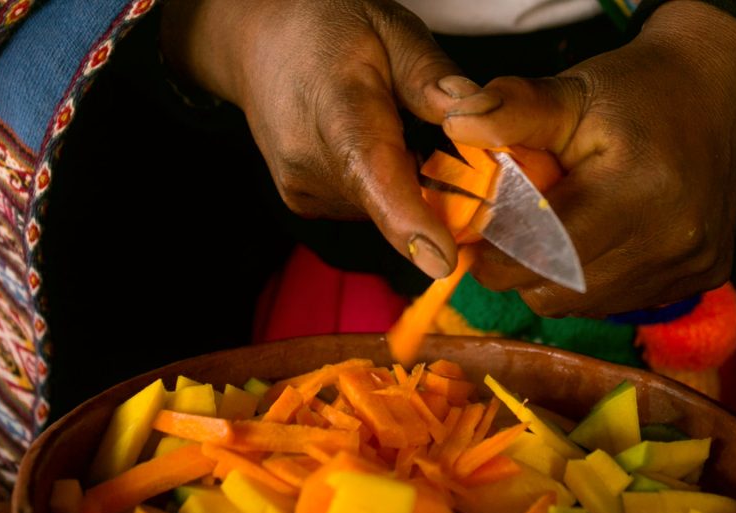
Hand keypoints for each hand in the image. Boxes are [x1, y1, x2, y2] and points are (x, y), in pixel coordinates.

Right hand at [160, 0, 489, 278]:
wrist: (258, 41)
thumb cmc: (328, 27)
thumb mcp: (389, 28)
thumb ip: (431, 76)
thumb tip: (478, 116)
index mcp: (336, 107)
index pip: (371, 170)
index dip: (407, 221)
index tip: (442, 261)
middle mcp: (310, 160)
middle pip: (393, 198)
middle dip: (436, 186)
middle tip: (438, 136)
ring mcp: (303, 189)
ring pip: (385, 206)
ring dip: (408, 181)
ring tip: (391, 126)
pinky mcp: (305, 203)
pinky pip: (367, 206)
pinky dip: (384, 185)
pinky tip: (373, 145)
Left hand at [442, 0, 735, 315]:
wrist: (712, 91)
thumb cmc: (631, 93)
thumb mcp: (567, 92)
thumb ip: (509, 111)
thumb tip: (455, 122)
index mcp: (637, 188)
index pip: (544, 251)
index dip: (497, 257)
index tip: (475, 242)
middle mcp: (673, 236)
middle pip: (562, 289)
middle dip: (520, 273)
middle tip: (504, 242)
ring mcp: (693, 263)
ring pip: (590, 304)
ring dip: (556, 282)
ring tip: (549, 238)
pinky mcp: (704, 277)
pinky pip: (622, 301)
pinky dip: (593, 284)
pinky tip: (592, 244)